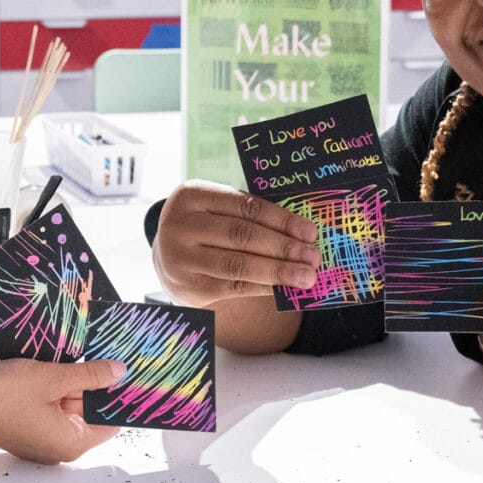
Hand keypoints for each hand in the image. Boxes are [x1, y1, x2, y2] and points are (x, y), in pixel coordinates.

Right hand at [0, 357, 126, 464]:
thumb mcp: (54, 377)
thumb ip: (90, 375)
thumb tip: (118, 373)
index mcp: (70, 443)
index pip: (110, 423)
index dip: (117, 398)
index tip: (123, 376)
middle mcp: (58, 449)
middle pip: (88, 416)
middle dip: (89, 388)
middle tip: (93, 359)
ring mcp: (41, 442)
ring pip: (68, 410)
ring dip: (68, 387)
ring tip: (61, 365)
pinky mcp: (27, 432)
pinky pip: (50, 411)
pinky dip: (52, 393)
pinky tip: (46, 374)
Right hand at [152, 181, 322, 306]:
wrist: (168, 258)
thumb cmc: (206, 228)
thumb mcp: (217, 209)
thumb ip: (249, 216)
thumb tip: (301, 234)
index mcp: (192, 195)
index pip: (245, 207)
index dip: (281, 220)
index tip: (310, 232)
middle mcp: (180, 224)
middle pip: (242, 235)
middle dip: (283, 247)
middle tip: (313, 256)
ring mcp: (180, 257)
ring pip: (238, 264)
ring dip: (278, 270)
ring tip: (306, 276)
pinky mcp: (188, 286)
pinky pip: (233, 286)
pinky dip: (262, 286)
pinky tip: (283, 287)